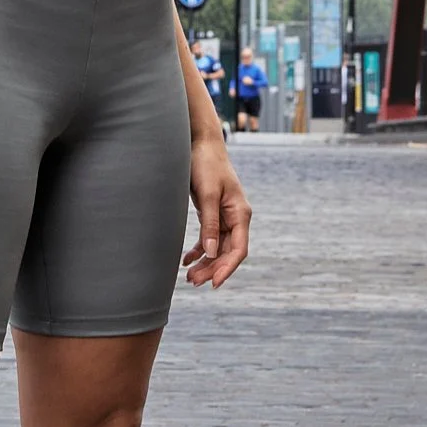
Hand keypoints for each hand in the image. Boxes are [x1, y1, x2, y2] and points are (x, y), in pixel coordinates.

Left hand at [182, 132, 250, 287]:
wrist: (200, 143)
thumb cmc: (206, 164)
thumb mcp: (207, 194)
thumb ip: (209, 223)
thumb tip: (210, 252)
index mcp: (240, 213)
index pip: (238, 249)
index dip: (227, 268)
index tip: (214, 283)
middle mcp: (235, 217)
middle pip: (227, 251)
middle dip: (212, 268)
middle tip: (193, 281)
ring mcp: (224, 216)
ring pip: (216, 247)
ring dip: (205, 262)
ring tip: (189, 276)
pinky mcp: (212, 213)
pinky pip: (208, 238)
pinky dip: (199, 250)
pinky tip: (186, 260)